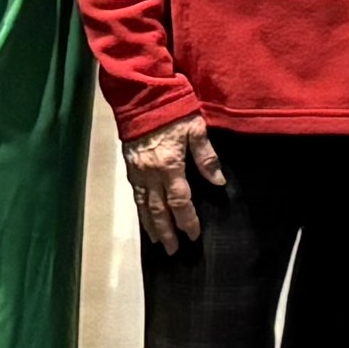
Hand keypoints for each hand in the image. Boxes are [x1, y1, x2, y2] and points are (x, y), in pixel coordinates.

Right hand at [122, 120, 222, 254]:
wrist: (140, 96)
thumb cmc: (172, 109)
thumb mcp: (195, 128)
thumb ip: (206, 157)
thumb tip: (218, 182)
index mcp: (170, 165)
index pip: (180, 201)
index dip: (187, 220)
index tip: (193, 235)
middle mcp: (151, 173)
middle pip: (159, 210)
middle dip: (167, 232)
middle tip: (173, 251)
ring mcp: (138, 172)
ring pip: (144, 206)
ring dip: (152, 226)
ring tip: (158, 242)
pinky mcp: (129, 167)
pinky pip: (136, 195)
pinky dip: (141, 210)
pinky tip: (145, 218)